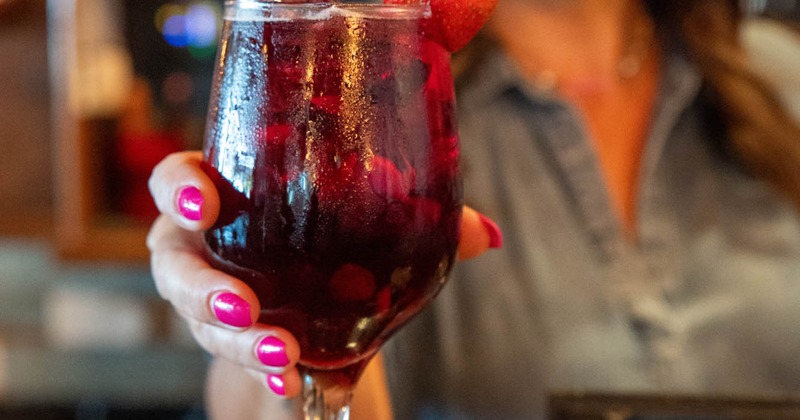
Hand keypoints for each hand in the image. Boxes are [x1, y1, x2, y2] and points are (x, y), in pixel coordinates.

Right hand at [146, 151, 501, 403]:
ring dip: (238, 340)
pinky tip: (293, 379)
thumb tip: (488, 234)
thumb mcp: (370, 221)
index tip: (203, 203)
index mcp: (230, 193)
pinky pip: (234, 356)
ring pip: (200, 320)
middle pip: (175, 263)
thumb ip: (421, 219)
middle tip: (245, 304)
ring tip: (282, 354)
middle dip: (202, 287)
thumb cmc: (335, 241)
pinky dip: (265, 368)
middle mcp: (208, 246)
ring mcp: (213, 296)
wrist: (323, 300)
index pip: (178, 180)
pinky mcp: (233, 339)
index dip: (178, 190)